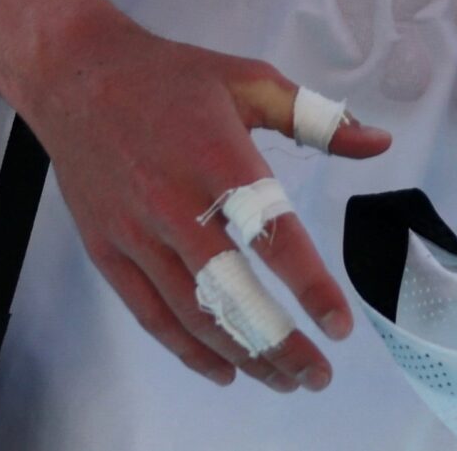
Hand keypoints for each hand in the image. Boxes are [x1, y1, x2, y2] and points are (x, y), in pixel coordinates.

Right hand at [23, 1, 390, 393]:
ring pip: (191, 314)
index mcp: (218, 159)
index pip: (272, 235)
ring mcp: (135, 233)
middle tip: (318, 375)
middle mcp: (174, 204)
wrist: (77, 76)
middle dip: (278, 343)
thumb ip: (317, 118)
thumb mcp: (251, 81)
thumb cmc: (173, 79)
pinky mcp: (106, 251)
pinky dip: (187, 350)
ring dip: (241, 356)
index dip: (309, 286)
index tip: (340, 325)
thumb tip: (378, 144)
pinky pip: (150, 315)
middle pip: (230, 291)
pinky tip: (223, 370)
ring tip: (283, 380)